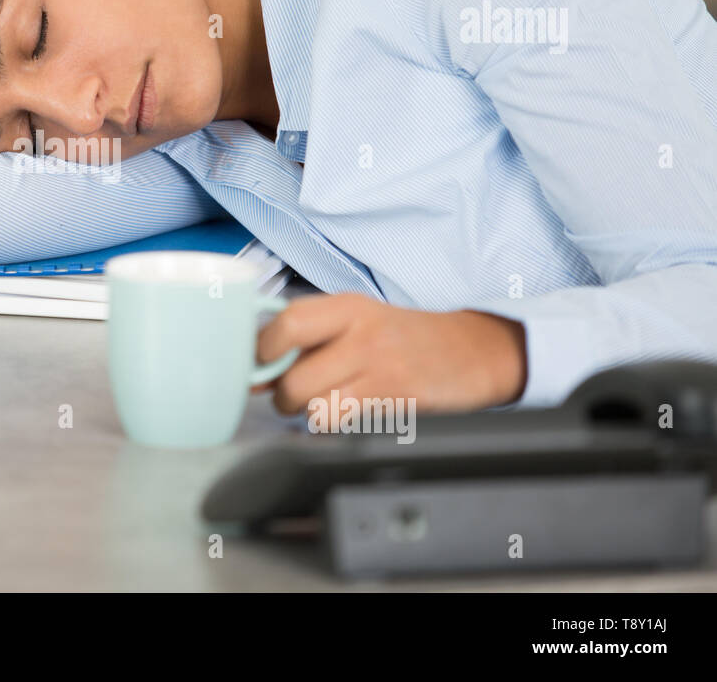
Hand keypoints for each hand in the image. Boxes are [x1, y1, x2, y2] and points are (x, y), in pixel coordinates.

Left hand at [254, 293, 526, 420]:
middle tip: (290, 395)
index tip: (259, 365)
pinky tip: (346, 412)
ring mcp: (381, 367)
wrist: (473, 351)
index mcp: (346, 307)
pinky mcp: (396, 400)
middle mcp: (362, 333)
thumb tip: (256, 368)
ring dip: (307, 413)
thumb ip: (309, 339)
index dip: (262, 351)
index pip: (286, 324)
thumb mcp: (359, 321)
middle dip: (282, 395)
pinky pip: (342, 421)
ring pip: (314, 404)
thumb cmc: (405, 338)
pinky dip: (334, 424)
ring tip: (321, 404)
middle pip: (294, 375)